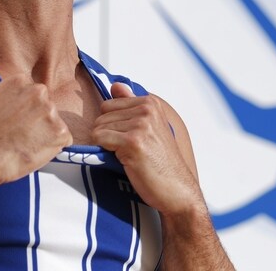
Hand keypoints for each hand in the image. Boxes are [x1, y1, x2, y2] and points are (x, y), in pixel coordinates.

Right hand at [0, 64, 72, 183]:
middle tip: (20, 132)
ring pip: (54, 122)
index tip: (16, 118)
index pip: (31, 92)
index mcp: (21, 82)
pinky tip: (36, 149)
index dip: (24, 109)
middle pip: (45, 106)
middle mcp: (38, 93)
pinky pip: (64, 139)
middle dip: (36, 119)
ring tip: (26, 142)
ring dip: (45, 132)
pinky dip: (53, 146)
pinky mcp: (60, 132)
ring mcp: (51, 112)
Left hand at [91, 83, 203, 215]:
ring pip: (98, 128)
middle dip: (108, 135)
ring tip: (129, 156)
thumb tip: (115, 85)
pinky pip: (100, 138)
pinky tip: (124, 160)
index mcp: (150, 103)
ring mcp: (141, 125)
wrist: (176, 190)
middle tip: (128, 150)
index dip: (112, 125)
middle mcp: (147, 109)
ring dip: (107, 145)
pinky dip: (104, 152)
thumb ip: (130, 104)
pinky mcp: (133, 142)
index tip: (130, 139)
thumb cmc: (160, 162)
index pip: (108, 105)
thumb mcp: (149, 128)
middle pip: (101, 115)